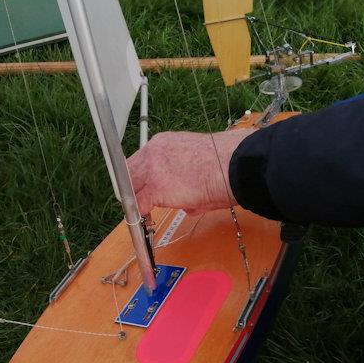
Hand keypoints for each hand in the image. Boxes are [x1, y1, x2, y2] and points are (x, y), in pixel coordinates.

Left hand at [128, 129, 256, 215]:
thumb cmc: (226, 161)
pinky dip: (142, 214)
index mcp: (164, 142)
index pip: (142, 160)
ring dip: (137, 199)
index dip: (143, 177)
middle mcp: (153, 152)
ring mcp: (152, 170)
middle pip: (129, 171)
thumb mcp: (197, 158)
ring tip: (146, 211)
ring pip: (130, 186)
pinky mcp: (155, 190)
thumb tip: (187, 195)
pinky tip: (148, 220)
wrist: (234, 165)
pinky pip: (139, 205)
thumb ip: (184, 172)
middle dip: (135, 187)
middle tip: (142, 201)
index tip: (146, 187)